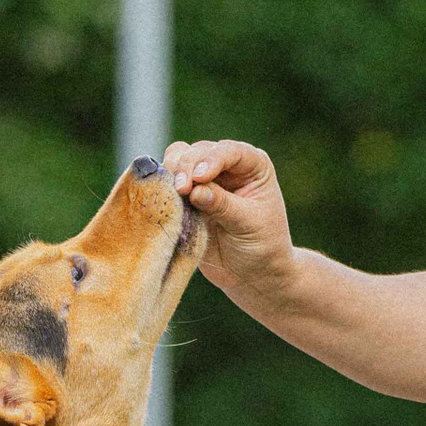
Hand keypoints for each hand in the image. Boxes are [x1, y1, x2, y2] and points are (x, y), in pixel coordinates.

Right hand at [161, 139, 298, 305]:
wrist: (251, 274)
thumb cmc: (262, 246)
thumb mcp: (249, 224)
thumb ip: (223, 205)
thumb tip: (195, 190)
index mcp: (252, 165)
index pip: (229, 151)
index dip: (212, 159)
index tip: (199, 177)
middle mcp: (227, 166)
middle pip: (199, 151)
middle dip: (187, 166)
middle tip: (181, 190)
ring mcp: (204, 179)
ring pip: (179, 159)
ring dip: (172, 173)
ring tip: (173, 193)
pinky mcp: (186, 196)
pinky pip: (168, 183)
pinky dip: (163, 188)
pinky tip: (163, 200)